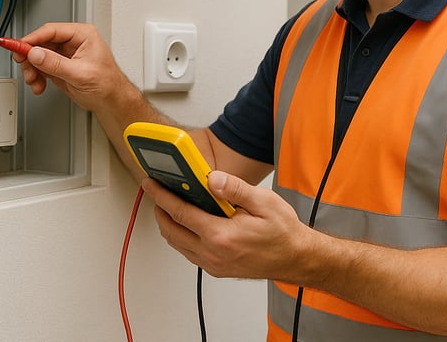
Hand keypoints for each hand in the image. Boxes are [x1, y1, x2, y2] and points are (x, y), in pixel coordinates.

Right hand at [16, 22, 130, 112]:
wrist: (110, 101)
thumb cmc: (107, 83)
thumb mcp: (79, 73)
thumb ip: (55, 63)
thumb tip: (36, 53)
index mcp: (83, 35)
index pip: (51, 30)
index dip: (32, 38)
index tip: (18, 46)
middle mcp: (73, 41)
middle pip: (41, 42)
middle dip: (30, 57)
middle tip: (25, 68)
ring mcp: (65, 54)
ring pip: (37, 55)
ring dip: (32, 69)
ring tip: (35, 81)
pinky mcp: (59, 66)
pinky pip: (40, 67)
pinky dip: (36, 76)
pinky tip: (39, 85)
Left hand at [141, 172, 311, 280]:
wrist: (295, 258)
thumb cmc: (282, 231)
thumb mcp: (263, 202)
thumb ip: (235, 189)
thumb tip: (211, 178)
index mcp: (221, 235)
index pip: (180, 213)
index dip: (161, 196)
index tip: (150, 183)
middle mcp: (212, 253)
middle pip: (171, 230)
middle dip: (159, 209)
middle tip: (156, 191)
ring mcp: (212, 264)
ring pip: (177, 243)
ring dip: (168, 224)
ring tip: (169, 204)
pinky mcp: (216, 268)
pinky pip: (188, 252)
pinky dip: (181, 235)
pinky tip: (187, 222)